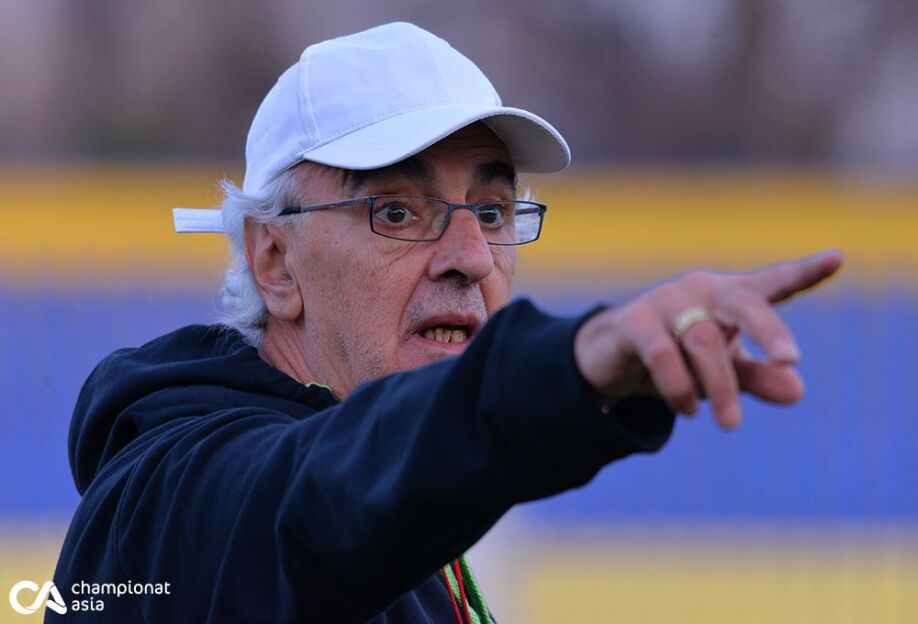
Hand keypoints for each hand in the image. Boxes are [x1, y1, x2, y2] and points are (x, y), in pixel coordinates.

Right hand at [573, 250, 843, 428]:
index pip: (774, 281)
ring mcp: (666, 301)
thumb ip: (759, 377)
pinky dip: (679, 388)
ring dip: (719, 386)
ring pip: (704, 340)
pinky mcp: (634, 321)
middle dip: (769, 330)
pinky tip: (687, 410)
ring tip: (729, 423)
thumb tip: (797, 391)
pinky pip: (663, 355)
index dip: (805, 272)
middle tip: (790, 361)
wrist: (610, 359)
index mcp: (730, 296)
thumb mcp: (723, 370)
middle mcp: (701, 289)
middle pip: (744, 304)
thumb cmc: (679, 358)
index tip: (837, 258)